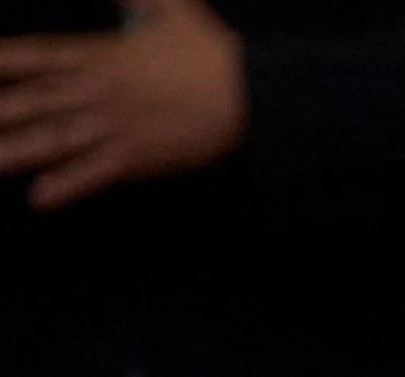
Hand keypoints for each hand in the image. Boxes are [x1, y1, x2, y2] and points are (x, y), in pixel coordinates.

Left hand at [0, 0, 245, 210]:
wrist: (250, 93)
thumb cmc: (214, 51)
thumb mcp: (175, 9)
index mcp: (99, 55)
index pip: (35, 55)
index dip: (2, 60)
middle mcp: (96, 91)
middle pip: (30, 101)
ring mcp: (114, 126)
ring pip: (51, 140)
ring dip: (14, 152)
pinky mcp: (137, 157)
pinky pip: (93, 173)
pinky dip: (66, 186)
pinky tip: (39, 199)